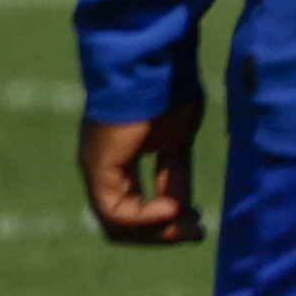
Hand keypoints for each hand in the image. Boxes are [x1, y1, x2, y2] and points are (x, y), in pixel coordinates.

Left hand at [81, 100, 205, 247]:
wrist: (155, 62)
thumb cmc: (167, 91)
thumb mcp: (177, 142)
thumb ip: (174, 176)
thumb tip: (181, 210)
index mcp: (118, 161)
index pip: (132, 209)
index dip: (165, 223)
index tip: (197, 221)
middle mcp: (103, 167)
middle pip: (124, 224)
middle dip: (162, 234)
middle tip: (196, 231)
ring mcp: (97, 167)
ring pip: (117, 225)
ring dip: (156, 232)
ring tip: (187, 222)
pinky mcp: (98, 165)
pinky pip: (115, 211)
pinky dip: (145, 217)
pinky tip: (172, 207)